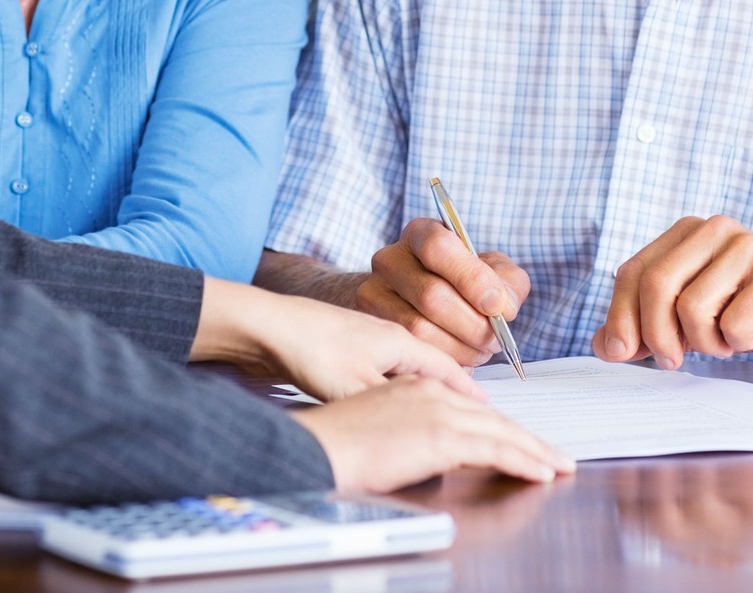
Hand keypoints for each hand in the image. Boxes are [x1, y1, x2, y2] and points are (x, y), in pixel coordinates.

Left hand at [194, 278, 480, 399]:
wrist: (263, 326)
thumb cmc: (308, 348)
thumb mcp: (353, 387)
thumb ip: (389, 406)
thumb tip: (416, 427)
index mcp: (398, 341)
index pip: (447, 368)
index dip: (468, 391)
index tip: (489, 410)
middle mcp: (386, 336)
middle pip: (431, 366)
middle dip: (453, 389)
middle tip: (474, 413)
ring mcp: (364, 341)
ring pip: (406, 368)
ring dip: (425, 388)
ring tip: (439, 410)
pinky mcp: (343, 350)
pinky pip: (383, 369)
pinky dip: (397, 386)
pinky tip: (390, 401)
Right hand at [290, 376, 574, 491]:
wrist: (316, 445)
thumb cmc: (332, 442)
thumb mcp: (374, 426)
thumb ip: (404, 429)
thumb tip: (422, 449)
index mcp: (413, 385)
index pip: (469, 408)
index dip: (499, 426)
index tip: (520, 441)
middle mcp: (431, 392)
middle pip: (492, 417)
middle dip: (526, 438)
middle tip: (553, 454)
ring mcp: (438, 411)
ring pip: (501, 431)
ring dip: (534, 451)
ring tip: (557, 465)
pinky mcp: (441, 435)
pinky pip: (496, 448)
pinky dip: (524, 460)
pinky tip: (542, 472)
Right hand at [353, 219, 530, 365]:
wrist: (417, 300)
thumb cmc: (464, 284)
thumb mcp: (493, 272)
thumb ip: (507, 284)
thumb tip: (502, 307)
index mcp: (420, 234)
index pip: (438, 247)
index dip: (471, 278)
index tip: (497, 306)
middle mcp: (389, 260)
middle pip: (431, 295)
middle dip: (473, 325)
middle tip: (496, 339)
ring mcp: (372, 293)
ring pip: (418, 328)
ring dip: (460, 347)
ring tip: (480, 351)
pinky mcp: (371, 327)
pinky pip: (409, 350)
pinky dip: (442, 362)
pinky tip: (460, 360)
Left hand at [593, 216, 752, 368]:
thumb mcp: (693, 319)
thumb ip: (647, 326)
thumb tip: (604, 346)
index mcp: (686, 233)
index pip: (631, 272)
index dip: (620, 317)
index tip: (624, 352)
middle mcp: (713, 229)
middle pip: (655, 285)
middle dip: (656, 335)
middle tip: (674, 360)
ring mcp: (746, 246)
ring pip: (691, 307)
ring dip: (704, 342)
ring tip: (726, 340)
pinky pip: (732, 321)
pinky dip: (737, 340)